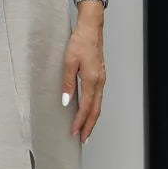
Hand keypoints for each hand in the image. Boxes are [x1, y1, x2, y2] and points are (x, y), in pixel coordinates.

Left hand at [61, 20, 104, 143]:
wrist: (91, 28)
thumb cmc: (80, 42)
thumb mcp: (68, 62)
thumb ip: (67, 83)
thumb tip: (66, 102)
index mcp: (92, 80)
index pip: (86, 107)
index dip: (80, 122)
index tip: (74, 133)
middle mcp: (99, 82)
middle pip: (96, 110)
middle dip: (89, 126)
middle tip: (82, 140)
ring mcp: (101, 79)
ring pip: (98, 105)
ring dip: (92, 119)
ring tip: (85, 130)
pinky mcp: (100, 76)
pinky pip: (98, 97)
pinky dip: (94, 109)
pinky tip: (88, 112)